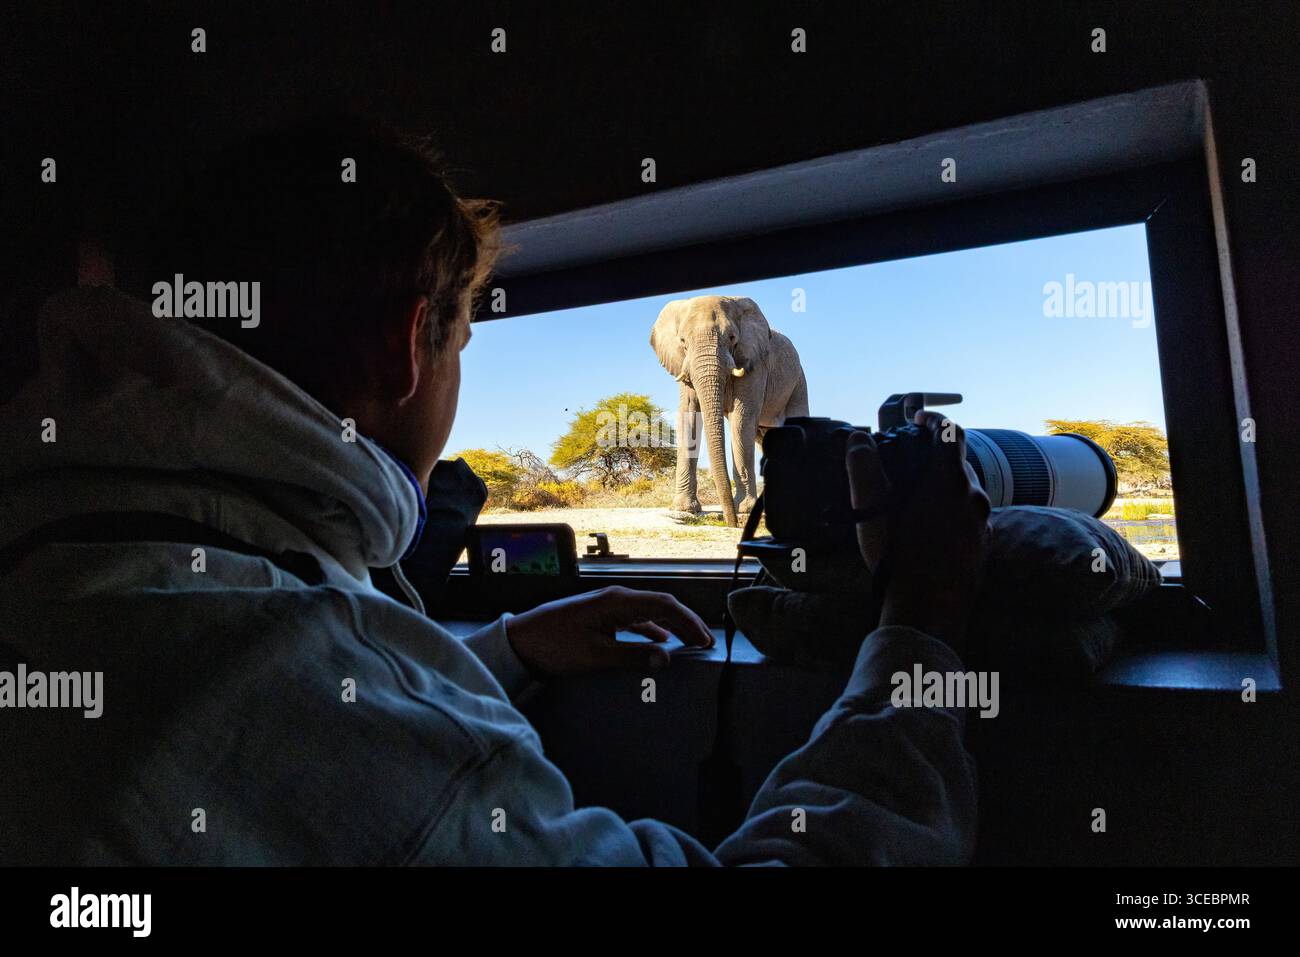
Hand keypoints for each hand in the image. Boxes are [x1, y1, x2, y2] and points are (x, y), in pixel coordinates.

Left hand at [504, 585, 714, 676]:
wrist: (521, 640)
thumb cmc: (554, 645)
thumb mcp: (595, 655)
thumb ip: (633, 656)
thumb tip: (667, 658)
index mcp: (618, 601)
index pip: (665, 605)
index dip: (689, 622)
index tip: (705, 640)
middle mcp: (616, 598)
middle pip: (661, 606)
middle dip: (686, 623)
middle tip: (705, 644)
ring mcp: (609, 606)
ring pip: (650, 613)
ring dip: (671, 627)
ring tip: (690, 645)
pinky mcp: (601, 617)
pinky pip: (636, 620)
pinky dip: (652, 631)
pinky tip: (660, 644)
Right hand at [844, 411, 991, 653]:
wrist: (928, 610)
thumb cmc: (898, 557)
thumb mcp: (872, 510)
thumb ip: (864, 469)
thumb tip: (857, 438)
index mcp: (950, 481)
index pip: (950, 433)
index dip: (934, 420)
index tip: (918, 419)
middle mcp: (974, 497)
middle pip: (960, 463)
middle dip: (936, 458)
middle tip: (911, 463)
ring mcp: (982, 524)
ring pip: (966, 493)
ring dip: (944, 488)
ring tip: (917, 500)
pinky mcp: (983, 546)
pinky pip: (969, 519)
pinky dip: (952, 514)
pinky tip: (930, 530)